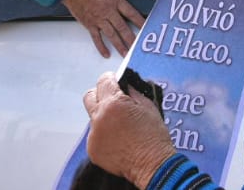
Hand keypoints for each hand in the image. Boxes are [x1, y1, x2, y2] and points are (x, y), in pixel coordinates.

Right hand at [62, 0, 144, 57]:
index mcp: (115, 2)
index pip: (131, 13)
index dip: (140, 21)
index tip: (147, 29)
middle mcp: (108, 12)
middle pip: (122, 28)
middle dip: (131, 39)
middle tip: (137, 48)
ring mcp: (99, 20)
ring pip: (111, 35)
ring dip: (119, 45)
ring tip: (126, 54)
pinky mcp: (90, 25)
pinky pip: (96, 38)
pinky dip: (101, 47)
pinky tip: (106, 54)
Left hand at [83, 71, 175, 186]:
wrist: (152, 164)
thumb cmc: (153, 136)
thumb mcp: (148, 106)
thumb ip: (133, 92)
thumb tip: (125, 84)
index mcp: (113, 103)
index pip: (103, 81)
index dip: (110, 78)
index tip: (114, 80)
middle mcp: (99, 117)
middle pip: (90, 96)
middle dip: (100, 94)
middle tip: (112, 99)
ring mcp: (94, 135)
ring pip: (93, 118)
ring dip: (103, 117)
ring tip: (120, 126)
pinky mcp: (93, 149)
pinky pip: (95, 135)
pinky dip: (104, 135)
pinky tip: (118, 140)